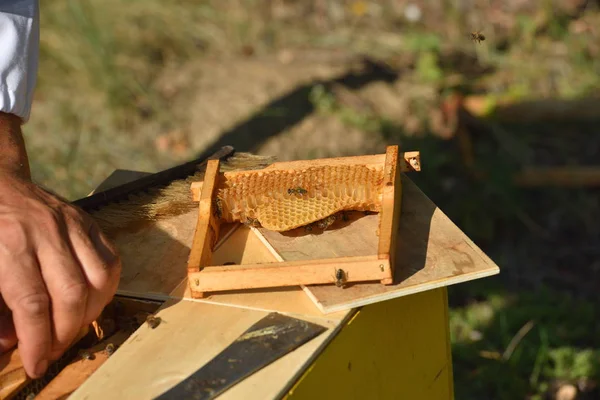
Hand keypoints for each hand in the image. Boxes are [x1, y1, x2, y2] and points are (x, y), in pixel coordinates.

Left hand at [0, 171, 120, 377]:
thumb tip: (10, 343)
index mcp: (9, 244)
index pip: (32, 303)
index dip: (37, 341)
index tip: (36, 365)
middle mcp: (47, 233)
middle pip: (71, 294)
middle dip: (64, 333)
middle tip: (52, 350)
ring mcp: (73, 224)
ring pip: (99, 279)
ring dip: (89, 313)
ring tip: (70, 327)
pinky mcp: (89, 222)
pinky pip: (111, 261)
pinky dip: (105, 289)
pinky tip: (88, 301)